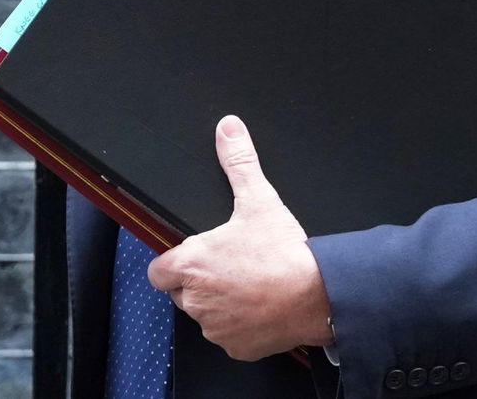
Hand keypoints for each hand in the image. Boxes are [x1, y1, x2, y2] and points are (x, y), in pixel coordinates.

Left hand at [147, 115, 334, 359]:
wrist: (318, 294)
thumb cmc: (284, 252)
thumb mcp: (259, 199)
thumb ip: (238, 162)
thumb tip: (228, 130)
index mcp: (191, 265)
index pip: (158, 271)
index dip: (172, 263)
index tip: (193, 257)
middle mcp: (196, 301)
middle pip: (182, 293)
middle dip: (200, 282)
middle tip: (230, 266)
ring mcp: (215, 327)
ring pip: (206, 315)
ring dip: (220, 303)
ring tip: (250, 284)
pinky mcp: (236, 347)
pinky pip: (229, 336)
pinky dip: (241, 325)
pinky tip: (261, 306)